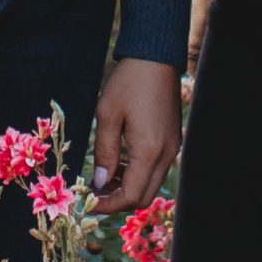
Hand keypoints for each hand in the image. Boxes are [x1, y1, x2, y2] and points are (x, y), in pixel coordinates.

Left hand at [91, 58, 181, 214]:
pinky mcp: (173, 140)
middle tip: (95, 192)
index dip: (109, 205)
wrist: (156, 57)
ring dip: (128, 187)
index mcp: (149, 151)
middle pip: (145, 197)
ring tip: (103, 176)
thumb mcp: (107, 115)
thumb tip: (100, 182)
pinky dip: (138, 173)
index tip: (88, 202)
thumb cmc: (127, 82)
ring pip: (152, 184)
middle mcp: (166, 154)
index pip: (131, 196)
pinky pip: (157, 169)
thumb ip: (104, 152)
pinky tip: (120, 161)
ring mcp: (173, 148)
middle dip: (119, 200)